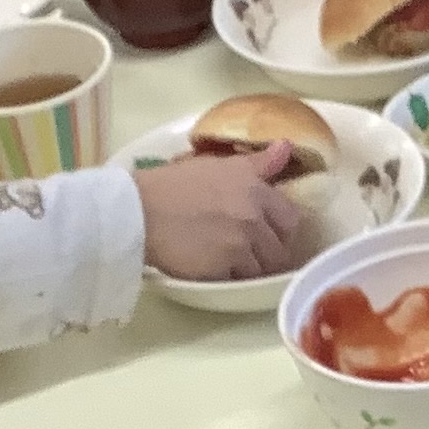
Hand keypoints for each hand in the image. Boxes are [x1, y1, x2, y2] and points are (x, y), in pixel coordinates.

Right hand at [133, 142, 302, 281]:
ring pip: (262, 269)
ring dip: (250, 268)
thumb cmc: (172, 185)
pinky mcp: (222, 269)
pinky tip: (215, 268)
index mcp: (254, 189)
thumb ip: (257, 163)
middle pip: (280, 249)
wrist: (138, 211)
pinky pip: (239, 282)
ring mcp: (239, 245)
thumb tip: (287, 147)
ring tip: (230, 261)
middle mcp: (252, 217)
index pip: (290, 219)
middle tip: (250, 252)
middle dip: (269, 253)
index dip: (281, 229)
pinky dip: (231, 278)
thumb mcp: (218, 166)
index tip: (270, 233)